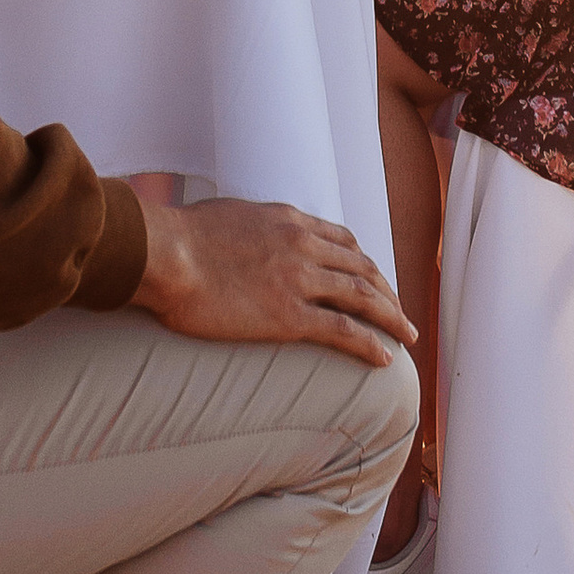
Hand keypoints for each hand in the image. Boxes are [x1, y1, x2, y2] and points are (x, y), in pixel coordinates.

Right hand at [131, 194, 414, 367]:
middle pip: (363, 268)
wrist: (166, 253)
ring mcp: (299, 280)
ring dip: (392, 317)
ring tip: (408, 335)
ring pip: (363, 297)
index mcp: (288, 221)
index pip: (343, 240)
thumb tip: (244, 235)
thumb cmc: (179, 236)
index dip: (364, 262)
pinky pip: (343, 330)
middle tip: (400, 312)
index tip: (374, 280)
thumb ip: (248, 227)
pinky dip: (370, 344)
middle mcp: (304, 245)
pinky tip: (384, 357)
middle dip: (387, 291)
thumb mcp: (226, 216)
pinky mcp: (289, 315)